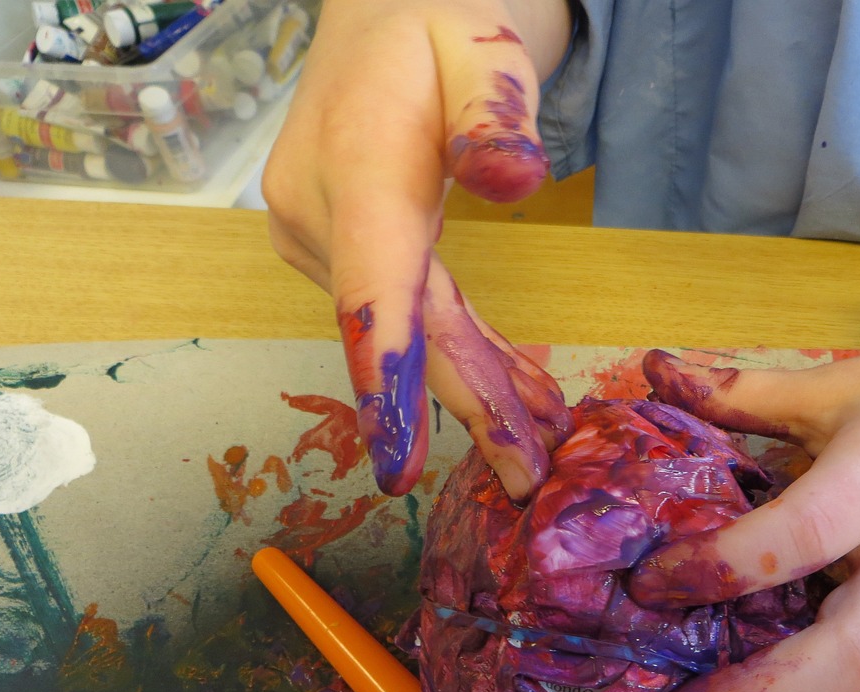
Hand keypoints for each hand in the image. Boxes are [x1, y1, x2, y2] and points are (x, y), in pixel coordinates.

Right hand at [263, 0, 572, 499]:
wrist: (377, 11)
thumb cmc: (434, 19)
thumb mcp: (481, 43)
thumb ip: (494, 110)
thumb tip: (511, 180)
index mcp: (353, 163)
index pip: (372, 284)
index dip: (390, 375)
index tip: (396, 463)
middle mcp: (321, 214)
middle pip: (403, 328)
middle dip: (465, 406)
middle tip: (528, 477)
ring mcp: (324, 236)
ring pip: (412, 329)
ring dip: (474, 389)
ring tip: (538, 446)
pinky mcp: (344, 247)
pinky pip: (413, 311)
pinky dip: (463, 354)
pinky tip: (512, 393)